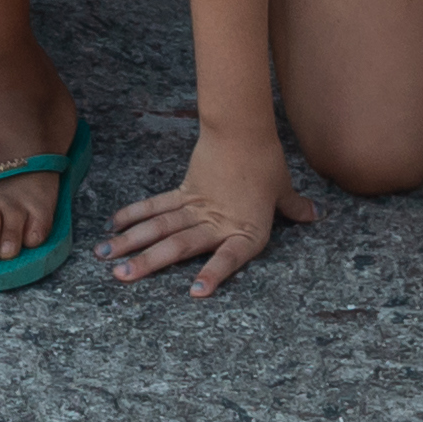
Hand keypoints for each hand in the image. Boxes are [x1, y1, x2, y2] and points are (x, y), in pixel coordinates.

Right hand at [106, 140, 317, 297]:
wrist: (243, 128)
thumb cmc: (266, 162)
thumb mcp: (283, 189)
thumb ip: (294, 208)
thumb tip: (315, 214)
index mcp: (245, 230)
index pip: (229, 257)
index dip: (214, 274)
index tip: (195, 293)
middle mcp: (216, 222)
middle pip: (179, 245)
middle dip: (148, 262)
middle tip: (121, 277)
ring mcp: (196, 207)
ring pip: (160, 227)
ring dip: (132, 242)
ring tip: (106, 257)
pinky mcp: (184, 191)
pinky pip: (157, 206)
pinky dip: (135, 215)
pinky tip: (115, 226)